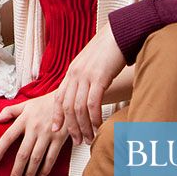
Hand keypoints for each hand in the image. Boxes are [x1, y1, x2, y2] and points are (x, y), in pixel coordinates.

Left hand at [0, 91, 67, 175]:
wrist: (68, 98)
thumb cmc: (44, 103)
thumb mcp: (26, 104)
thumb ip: (9, 112)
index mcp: (24, 120)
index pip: (7, 137)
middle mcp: (34, 128)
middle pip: (22, 154)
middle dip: (16, 172)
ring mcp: (47, 134)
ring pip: (36, 159)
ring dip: (29, 174)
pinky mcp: (60, 139)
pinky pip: (51, 157)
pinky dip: (45, 169)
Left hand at [51, 27, 126, 144]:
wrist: (120, 34)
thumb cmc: (109, 50)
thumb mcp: (91, 64)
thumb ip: (85, 78)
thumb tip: (86, 94)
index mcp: (72, 72)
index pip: (59, 98)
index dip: (57, 116)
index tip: (56, 131)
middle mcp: (75, 74)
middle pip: (67, 107)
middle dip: (71, 127)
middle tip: (78, 141)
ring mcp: (86, 75)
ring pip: (79, 108)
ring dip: (84, 126)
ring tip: (90, 138)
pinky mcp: (99, 77)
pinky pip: (93, 102)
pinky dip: (94, 117)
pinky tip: (98, 126)